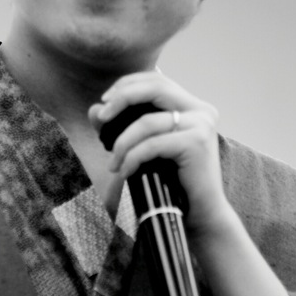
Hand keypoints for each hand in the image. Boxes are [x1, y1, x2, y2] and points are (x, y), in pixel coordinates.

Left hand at [87, 71, 235, 236]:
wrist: (201, 215)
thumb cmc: (173, 182)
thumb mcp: (145, 149)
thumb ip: (121, 126)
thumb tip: (94, 109)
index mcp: (193, 106)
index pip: (157, 80)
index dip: (128, 84)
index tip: (105, 101)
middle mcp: (201, 110)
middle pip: (155, 87)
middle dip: (122, 98)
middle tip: (102, 118)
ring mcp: (202, 125)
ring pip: (148, 121)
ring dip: (122, 142)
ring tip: (114, 163)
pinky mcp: (196, 143)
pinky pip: (152, 144)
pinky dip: (133, 158)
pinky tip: (126, 172)